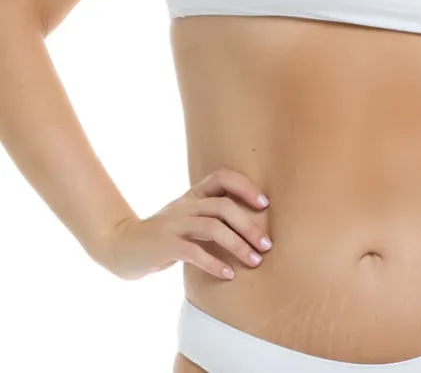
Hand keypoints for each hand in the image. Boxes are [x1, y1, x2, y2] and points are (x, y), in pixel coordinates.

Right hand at [100, 167, 272, 280]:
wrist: (122, 248)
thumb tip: (250, 226)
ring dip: (238, 245)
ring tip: (255, 261)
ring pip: (213, 227)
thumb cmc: (163, 235)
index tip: (264, 204)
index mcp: (193, 195)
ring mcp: (175, 223)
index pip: (222, 177)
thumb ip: (210, 216)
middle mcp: (186, 205)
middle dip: (249, 225)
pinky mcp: (165, 244)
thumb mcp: (187, 218)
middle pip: (224, 206)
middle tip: (267, 244)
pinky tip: (229, 275)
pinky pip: (195, 252)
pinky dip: (215, 263)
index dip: (245, 186)